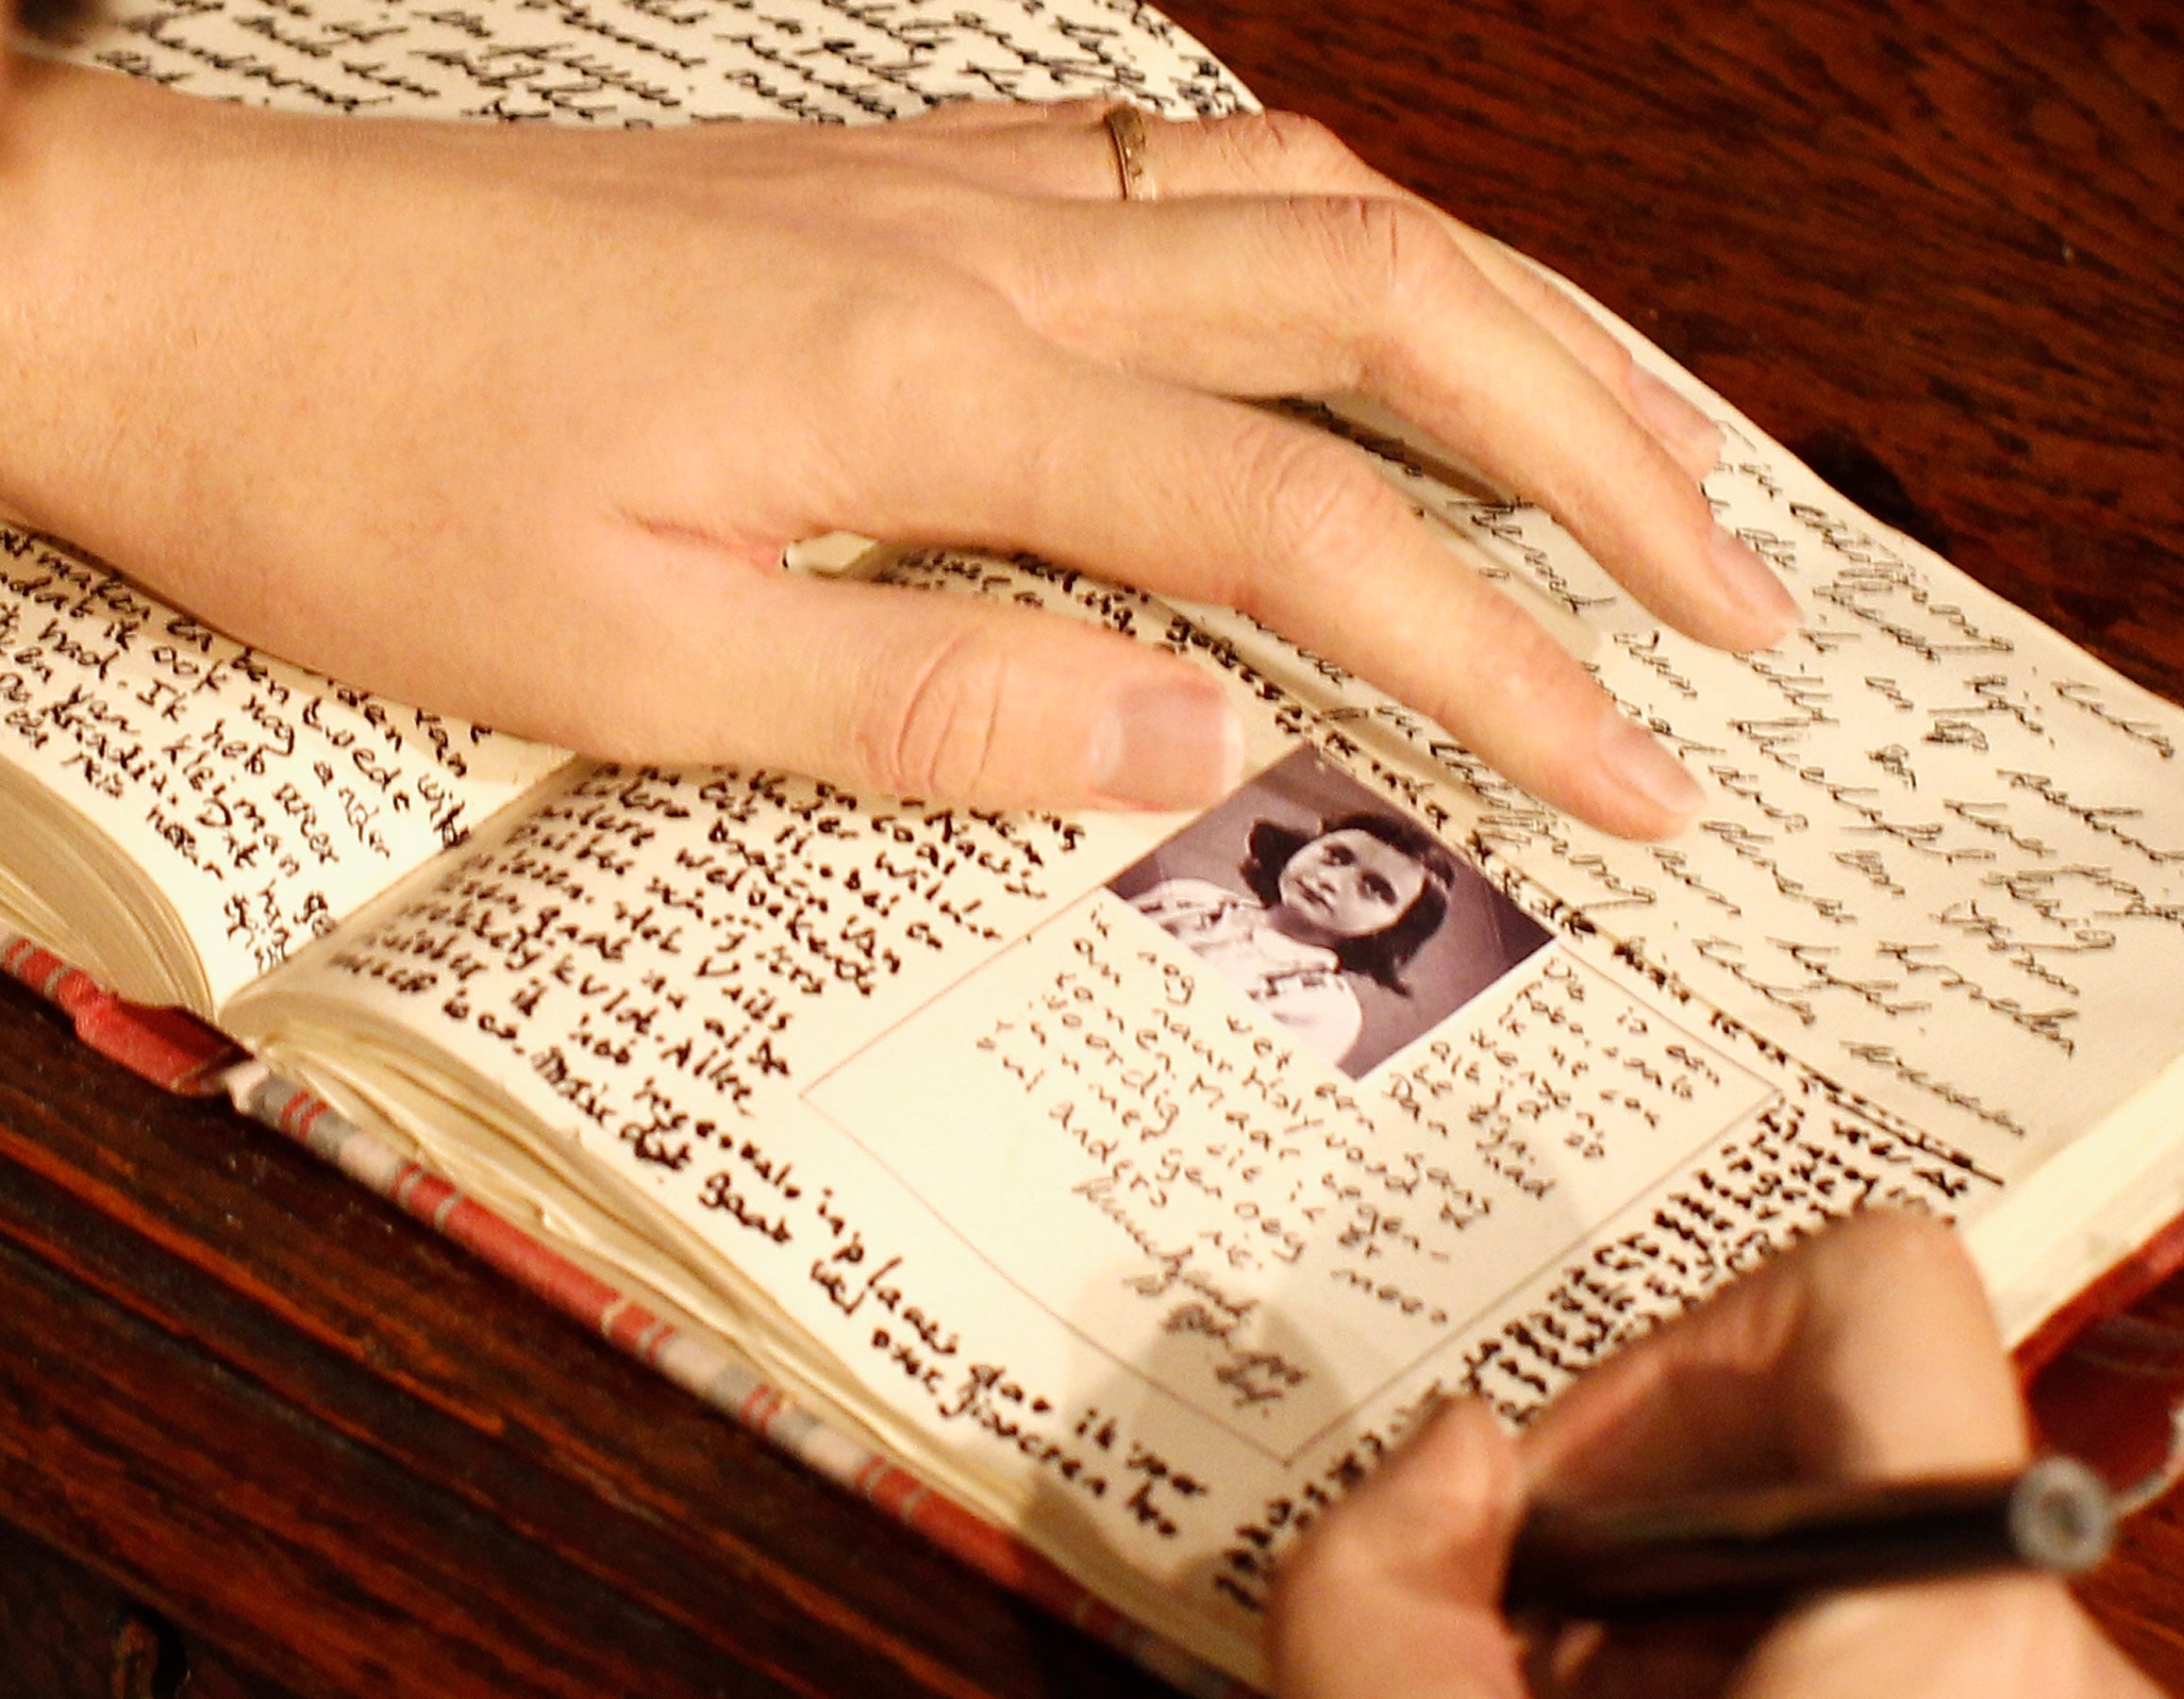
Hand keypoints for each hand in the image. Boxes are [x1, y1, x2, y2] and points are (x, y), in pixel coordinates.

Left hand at [0, 63, 1795, 834]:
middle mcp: (986, 254)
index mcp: (937, 392)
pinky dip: (1343, 236)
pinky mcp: (898, 180)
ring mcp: (951, 190)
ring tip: (1645, 448)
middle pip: (1394, 308)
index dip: (1508, 661)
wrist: (172, 289)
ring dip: (1513, 325)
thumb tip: (1208, 742)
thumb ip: (941, 701)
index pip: (1311, 531)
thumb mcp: (628, 669)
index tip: (1636, 780)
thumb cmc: (365, 481)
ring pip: (1321, 205)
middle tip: (1739, 593)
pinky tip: (1389, 305)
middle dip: (1606, 455)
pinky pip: (1192, 162)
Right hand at [1271, 1212, 2183, 1698]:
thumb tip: (1437, 1469)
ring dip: (1718, 1644)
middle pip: (1870, 1445)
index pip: (1878, 1287)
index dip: (1681, 1347)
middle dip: (1667, 1522)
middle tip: (1533, 1667)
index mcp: (1963, 1645)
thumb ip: (1380, 1609)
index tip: (1567, 1502)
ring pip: (1895, 1589)